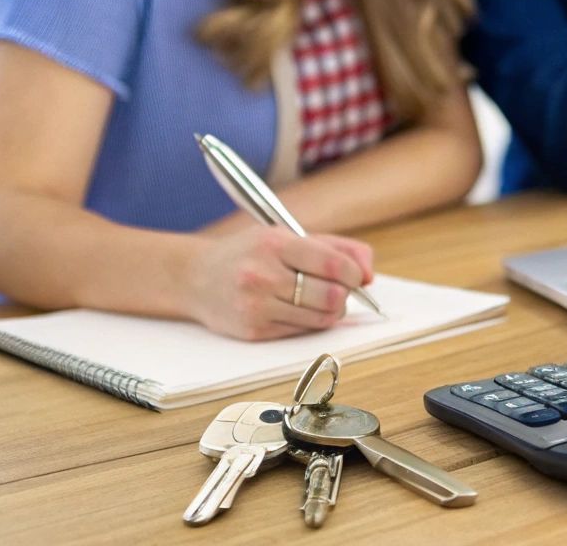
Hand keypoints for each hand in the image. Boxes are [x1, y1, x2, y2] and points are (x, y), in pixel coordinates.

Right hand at [183, 226, 375, 339]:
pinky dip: (310, 321)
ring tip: (320, 298)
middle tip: (339, 288)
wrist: (197, 277)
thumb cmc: (251, 252)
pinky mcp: (253, 330)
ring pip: (321, 318)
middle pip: (331, 296)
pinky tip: (298, 307)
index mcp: (274, 244)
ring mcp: (256, 306)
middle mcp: (262, 275)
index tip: (356, 275)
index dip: (354, 273)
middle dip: (344, 294)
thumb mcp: (288, 236)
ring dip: (331, 310)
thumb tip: (369, 274)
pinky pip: (302, 331)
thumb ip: (336, 248)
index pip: (332, 265)